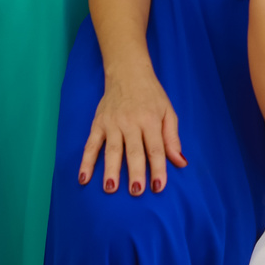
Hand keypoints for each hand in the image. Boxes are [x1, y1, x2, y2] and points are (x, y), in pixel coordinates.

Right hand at [79, 67, 186, 196]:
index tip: (158, 186)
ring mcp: (113, 123)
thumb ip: (173, 139)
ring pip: (112, 150)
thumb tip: (181, 162)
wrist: (128, 73)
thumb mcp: (168, 112)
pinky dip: (86, 162)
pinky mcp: (98, 124)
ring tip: (110, 188)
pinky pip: (91, 145)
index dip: (158, 168)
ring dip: (110, 170)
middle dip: (135, 172)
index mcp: (150, 120)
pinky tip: (84, 178)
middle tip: (136, 191)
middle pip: (134, 151)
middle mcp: (131, 122)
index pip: (155, 148)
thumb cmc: (152, 95)